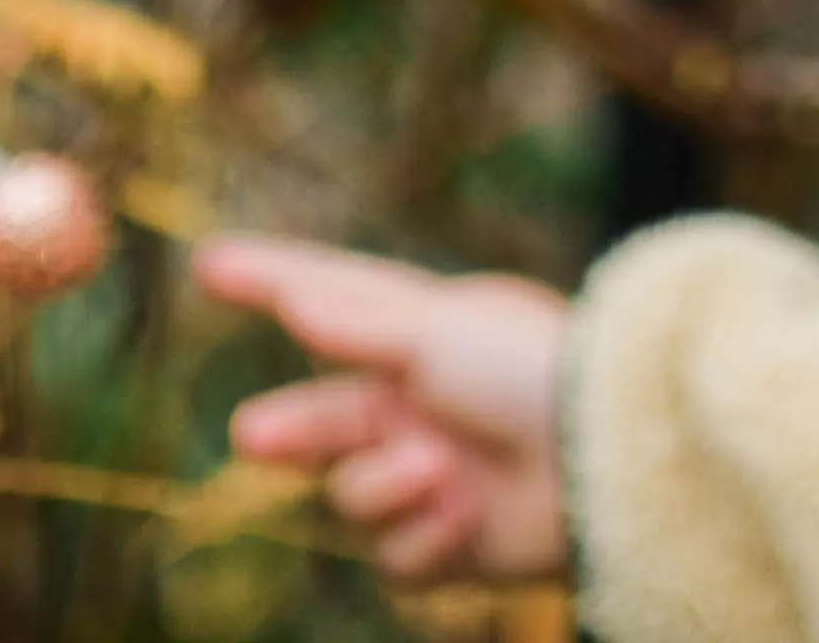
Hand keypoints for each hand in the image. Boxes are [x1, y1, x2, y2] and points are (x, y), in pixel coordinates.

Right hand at [198, 233, 574, 583]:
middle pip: (325, 424)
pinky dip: (425, 539)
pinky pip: (395, 559)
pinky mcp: (454, 547)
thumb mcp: (438, 329)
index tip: (209, 260)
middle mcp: (423, 407)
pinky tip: (466, 514)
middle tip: (256, 435)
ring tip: (439, 470)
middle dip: (293, 431)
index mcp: (424, 337)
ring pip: (352, 500)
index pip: (332, 302)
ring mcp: (436, 478)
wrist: (609, 455)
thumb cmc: (531, 368)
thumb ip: (359, 324)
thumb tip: (296, 298)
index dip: (271, 280)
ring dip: (385, 488)